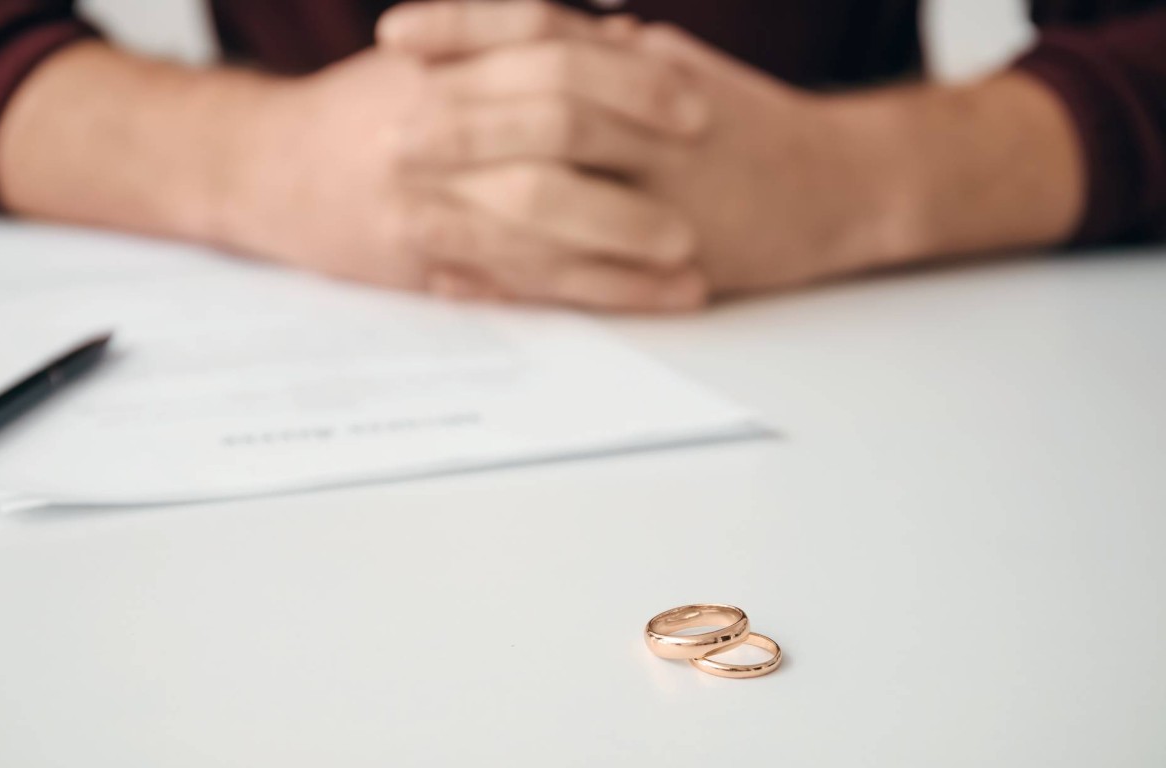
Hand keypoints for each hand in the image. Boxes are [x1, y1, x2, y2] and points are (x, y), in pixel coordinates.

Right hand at [226, 4, 711, 310]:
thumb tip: (622, 38)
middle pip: (555, 124)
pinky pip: (519, 277)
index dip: (628, 79)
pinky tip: (642, 298)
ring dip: (625, 241)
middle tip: (703, 171)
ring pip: (542, 213)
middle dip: (638, 150)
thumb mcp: (429, 60)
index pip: (550, 54)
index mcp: (440, 64)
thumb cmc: (356, 113)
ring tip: (690, 264)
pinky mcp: (422, 258)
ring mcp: (425, 194)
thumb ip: (516, 51)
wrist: (260, 168)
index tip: (690, 101)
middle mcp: (431, 123)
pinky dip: (591, 289)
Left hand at [384, 5, 910, 296]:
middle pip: (543, 109)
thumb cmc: (756, 126)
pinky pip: (575, 275)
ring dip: (471, 207)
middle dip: (458, 119)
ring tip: (402, 213)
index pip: (546, 30)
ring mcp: (665, 197)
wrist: (843, 187)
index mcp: (649, 69)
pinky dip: (511, 277)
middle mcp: (654, 127)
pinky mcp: (671, 265)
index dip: (466, 27)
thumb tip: (560, 37)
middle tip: (385, 132)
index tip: (395, 34)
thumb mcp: (683, 71)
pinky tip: (456, 278)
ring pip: (555, 197)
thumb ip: (615, 56)